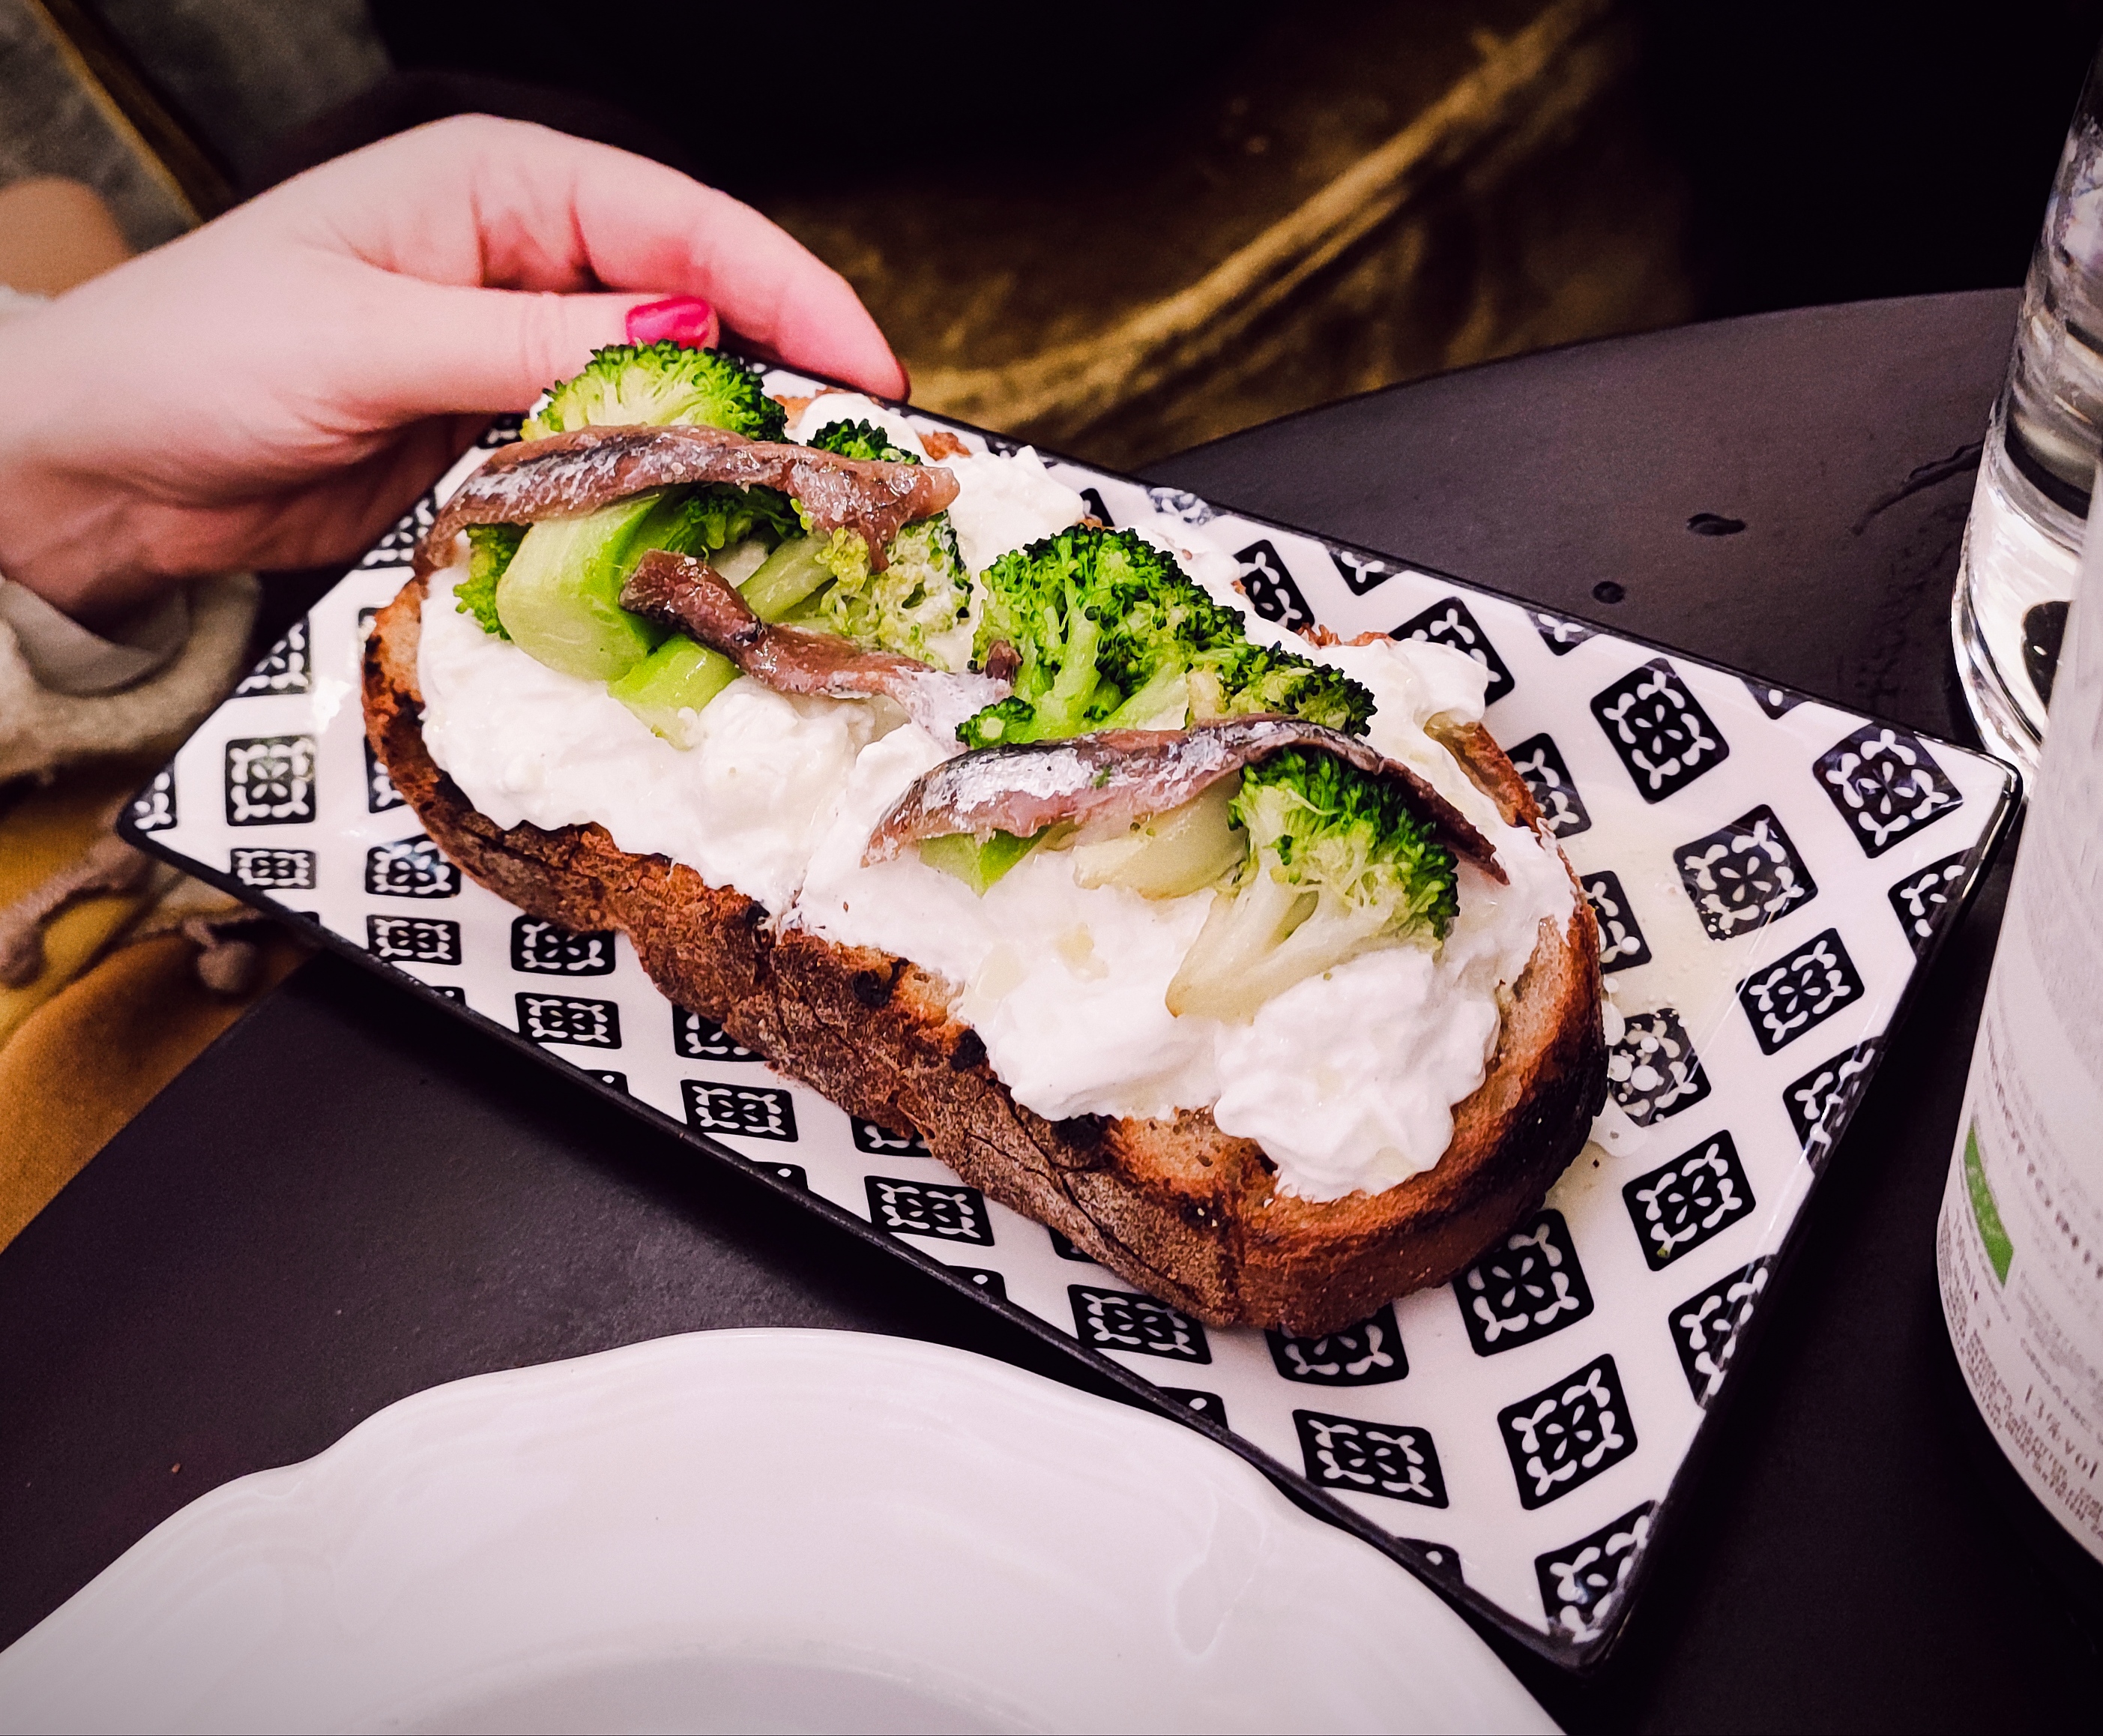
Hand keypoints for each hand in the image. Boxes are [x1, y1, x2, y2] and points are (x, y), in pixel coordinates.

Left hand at [0, 116, 905, 627]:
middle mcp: (524, 265)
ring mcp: (517, 359)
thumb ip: (531, 343)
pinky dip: (661, 501)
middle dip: (784, 377)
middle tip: (869, 461)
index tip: (869, 370)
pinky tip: (710, 541)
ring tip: (814, 512)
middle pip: (695, 313)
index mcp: (498, 188)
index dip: (789, 293)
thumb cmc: (200, 356)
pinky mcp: (501, 443)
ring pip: (662, 400)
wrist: (98, 466)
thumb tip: (689, 346)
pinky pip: (610, 468)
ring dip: (731, 452)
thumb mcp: (369, 336)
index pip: (681, 228)